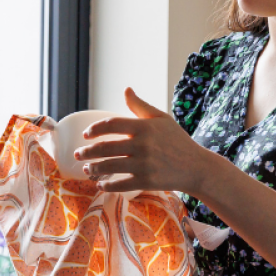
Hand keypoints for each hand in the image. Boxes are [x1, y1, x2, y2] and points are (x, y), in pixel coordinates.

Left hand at [73, 88, 232, 193]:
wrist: (197, 167)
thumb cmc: (177, 141)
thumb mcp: (161, 119)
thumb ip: (140, 106)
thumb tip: (126, 89)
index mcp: (144, 127)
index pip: (111, 124)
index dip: (94, 129)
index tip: (86, 135)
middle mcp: (143, 145)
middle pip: (105, 147)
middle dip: (86, 152)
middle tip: (78, 154)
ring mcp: (144, 164)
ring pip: (109, 166)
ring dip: (93, 168)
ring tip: (86, 168)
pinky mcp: (147, 181)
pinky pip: (120, 184)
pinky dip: (107, 185)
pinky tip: (101, 184)